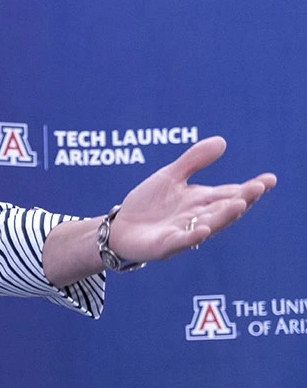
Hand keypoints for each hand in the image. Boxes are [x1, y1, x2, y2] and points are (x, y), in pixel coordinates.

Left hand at [106, 136, 275, 262]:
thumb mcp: (169, 177)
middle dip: (243, 199)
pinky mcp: (164, 246)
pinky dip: (193, 236)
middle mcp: (198, 218)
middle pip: (224, 209)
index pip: (230, 193)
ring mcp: (183, 233)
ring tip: (240, 204)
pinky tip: (204, 228)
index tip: (269, 179)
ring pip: (209, 225)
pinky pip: (181, 241)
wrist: (118, 228)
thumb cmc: (147, 204)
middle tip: (258, 188)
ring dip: (225, 216)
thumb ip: (193, 161)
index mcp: (201, 201)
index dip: (250, 188)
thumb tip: (222, 141)